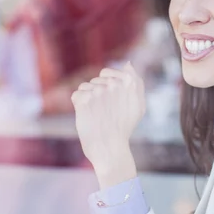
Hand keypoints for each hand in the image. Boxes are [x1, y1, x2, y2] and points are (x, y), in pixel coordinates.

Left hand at [72, 62, 145, 187]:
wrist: (110, 149)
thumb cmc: (124, 128)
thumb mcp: (138, 105)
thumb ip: (135, 82)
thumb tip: (127, 63)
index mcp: (128, 82)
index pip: (105, 73)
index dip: (104, 87)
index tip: (109, 103)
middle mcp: (114, 84)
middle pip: (94, 81)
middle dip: (96, 95)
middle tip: (104, 113)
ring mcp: (99, 91)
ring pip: (84, 87)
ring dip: (87, 100)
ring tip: (96, 116)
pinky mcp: (84, 100)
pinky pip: (76, 95)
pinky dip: (78, 106)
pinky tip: (87, 117)